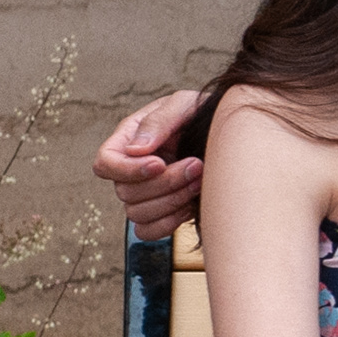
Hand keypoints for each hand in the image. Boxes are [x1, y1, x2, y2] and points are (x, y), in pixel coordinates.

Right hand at [97, 90, 207, 236]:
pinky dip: (169, 223)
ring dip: (171, 201)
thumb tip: (134, 150)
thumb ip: (158, 122)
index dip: (127, 170)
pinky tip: (191, 205)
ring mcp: (145, 193)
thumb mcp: (183, 105)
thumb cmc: (203, 114)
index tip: (160, 164)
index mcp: (128, 141)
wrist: (231, 136)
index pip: (105, 163)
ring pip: (137, 214)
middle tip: (197, 165)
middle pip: (126, 192)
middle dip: (165, 183)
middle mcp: (131, 170)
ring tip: (200, 182)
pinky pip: (148, 231)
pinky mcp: (161, 212)